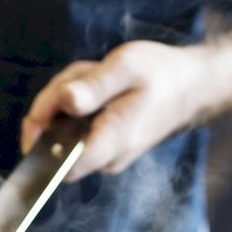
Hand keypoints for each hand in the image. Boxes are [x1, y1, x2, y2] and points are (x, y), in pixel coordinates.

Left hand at [21, 39, 203, 178]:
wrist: (192, 86)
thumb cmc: (161, 74)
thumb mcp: (126, 67)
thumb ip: (92, 86)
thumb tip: (65, 102)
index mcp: (111, 142)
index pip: (58, 165)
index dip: (39, 139)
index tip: (43, 109)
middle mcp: (106, 158)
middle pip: (54, 141)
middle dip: (56, 103)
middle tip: (84, 75)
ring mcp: (105, 155)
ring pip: (62, 131)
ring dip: (68, 99)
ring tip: (98, 75)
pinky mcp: (104, 147)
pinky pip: (75, 129)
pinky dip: (79, 104)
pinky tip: (100, 87)